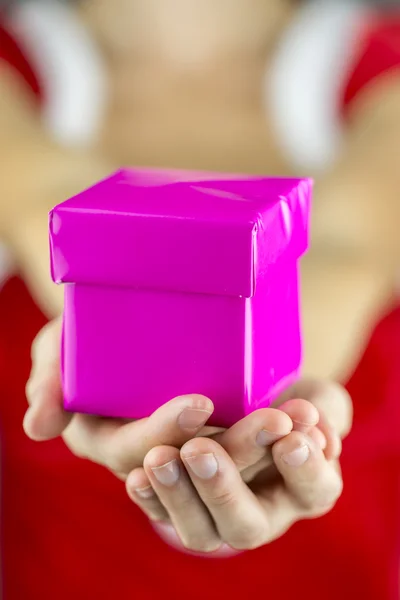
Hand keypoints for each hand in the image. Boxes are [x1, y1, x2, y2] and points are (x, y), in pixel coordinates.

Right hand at [25, 318, 351, 554]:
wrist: (154, 320)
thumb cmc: (97, 333)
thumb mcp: (64, 345)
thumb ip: (50, 379)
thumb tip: (38, 427)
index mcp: (114, 440)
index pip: (135, 452)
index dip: (164, 434)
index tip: (199, 405)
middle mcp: (160, 456)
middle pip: (196, 470)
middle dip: (236, 451)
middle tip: (273, 420)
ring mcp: (199, 448)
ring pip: (239, 468)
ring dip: (273, 449)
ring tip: (301, 418)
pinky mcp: (236, 434)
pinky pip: (268, 456)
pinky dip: (294, 444)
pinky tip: (316, 419)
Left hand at [125, 379, 350, 553]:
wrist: (230, 391)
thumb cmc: (275, 394)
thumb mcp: (308, 393)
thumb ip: (321, 405)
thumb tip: (310, 422)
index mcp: (300, 486)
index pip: (315, 491)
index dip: (305, 470)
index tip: (289, 436)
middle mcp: (259, 511)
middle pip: (246, 525)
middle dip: (224, 490)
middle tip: (201, 451)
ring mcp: (213, 514)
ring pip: (199, 531)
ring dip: (178, 495)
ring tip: (160, 459)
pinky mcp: (173, 503)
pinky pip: (158, 512)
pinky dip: (149, 497)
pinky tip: (138, 477)